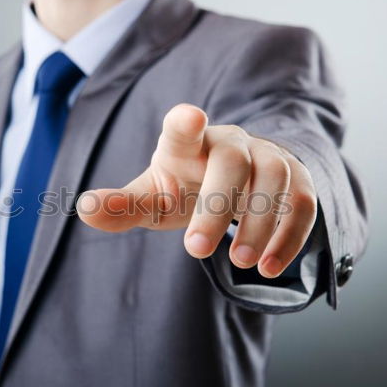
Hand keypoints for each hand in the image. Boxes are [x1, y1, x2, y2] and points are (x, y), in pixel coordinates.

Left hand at [76, 104, 317, 276]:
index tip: (188, 118)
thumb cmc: (187, 186)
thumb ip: (122, 206)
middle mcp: (230, 144)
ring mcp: (267, 158)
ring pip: (275, 180)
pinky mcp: (296, 180)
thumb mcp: (154, 198)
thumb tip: (82, 207)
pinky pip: (304, 203)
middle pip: (232, 161)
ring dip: (260, 224)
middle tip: (196, 250)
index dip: (185, 123)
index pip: (184, 129)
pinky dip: (291, 236)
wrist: (237, 182)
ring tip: (241, 264)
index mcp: (187, 144)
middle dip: (218, 205)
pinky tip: (269, 268)